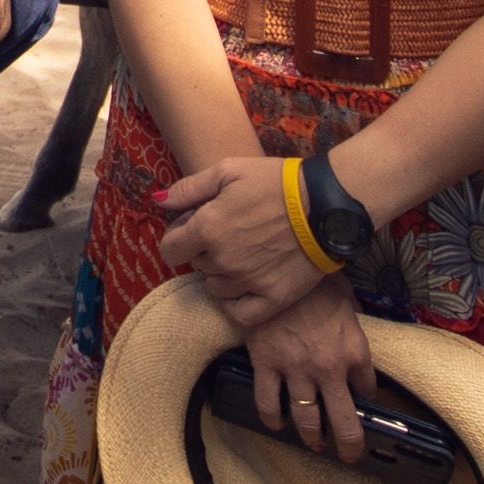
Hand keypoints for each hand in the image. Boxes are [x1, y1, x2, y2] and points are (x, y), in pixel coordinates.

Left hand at [153, 156, 326, 328]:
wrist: (325, 204)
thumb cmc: (275, 182)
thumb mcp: (228, 171)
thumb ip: (189, 189)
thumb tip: (158, 201)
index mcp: (207, 228)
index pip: (170, 249)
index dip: (179, 238)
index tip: (194, 229)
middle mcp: (222, 260)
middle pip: (196, 265)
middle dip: (205, 251)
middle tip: (229, 233)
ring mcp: (247, 282)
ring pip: (216, 288)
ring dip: (221, 274)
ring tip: (243, 254)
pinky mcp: (273, 299)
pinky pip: (240, 313)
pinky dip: (236, 302)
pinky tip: (245, 285)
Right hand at [239, 274, 379, 462]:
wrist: (277, 265)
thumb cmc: (314, 278)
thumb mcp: (345, 297)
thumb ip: (351, 320)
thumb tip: (349, 329)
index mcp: (354, 350)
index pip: (368, 388)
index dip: (366, 396)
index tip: (362, 397)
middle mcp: (329, 369)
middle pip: (344, 421)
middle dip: (348, 444)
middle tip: (348, 455)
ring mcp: (296, 370)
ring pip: (306, 419)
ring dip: (312, 437)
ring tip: (314, 444)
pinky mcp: (266, 365)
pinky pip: (267, 402)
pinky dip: (271, 418)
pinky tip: (276, 423)